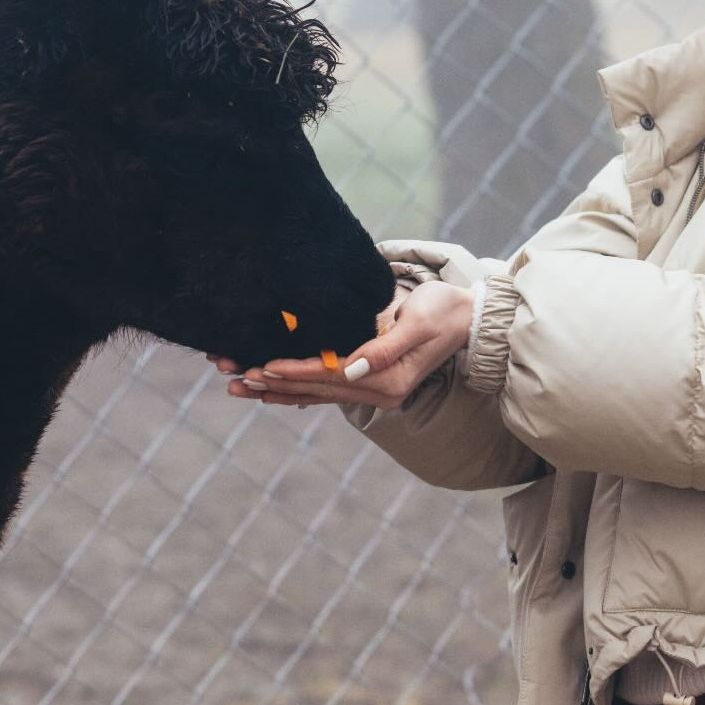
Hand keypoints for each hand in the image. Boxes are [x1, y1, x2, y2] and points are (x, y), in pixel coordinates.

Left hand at [218, 281, 474, 410]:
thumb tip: (350, 369)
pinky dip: (295, 389)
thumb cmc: (445, 310)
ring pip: (314, 393)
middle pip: (314, 389)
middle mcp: (377, 392)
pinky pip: (325, 390)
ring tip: (238, 385)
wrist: (471, 318)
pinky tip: (270, 389)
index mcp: (387, 380)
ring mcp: (373, 390)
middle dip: (272, 383)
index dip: (294, 371)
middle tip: (233, 378)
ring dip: (276, 390)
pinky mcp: (369, 381)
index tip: (261, 366)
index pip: (329, 376)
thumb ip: (384, 348)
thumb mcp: (419, 323)